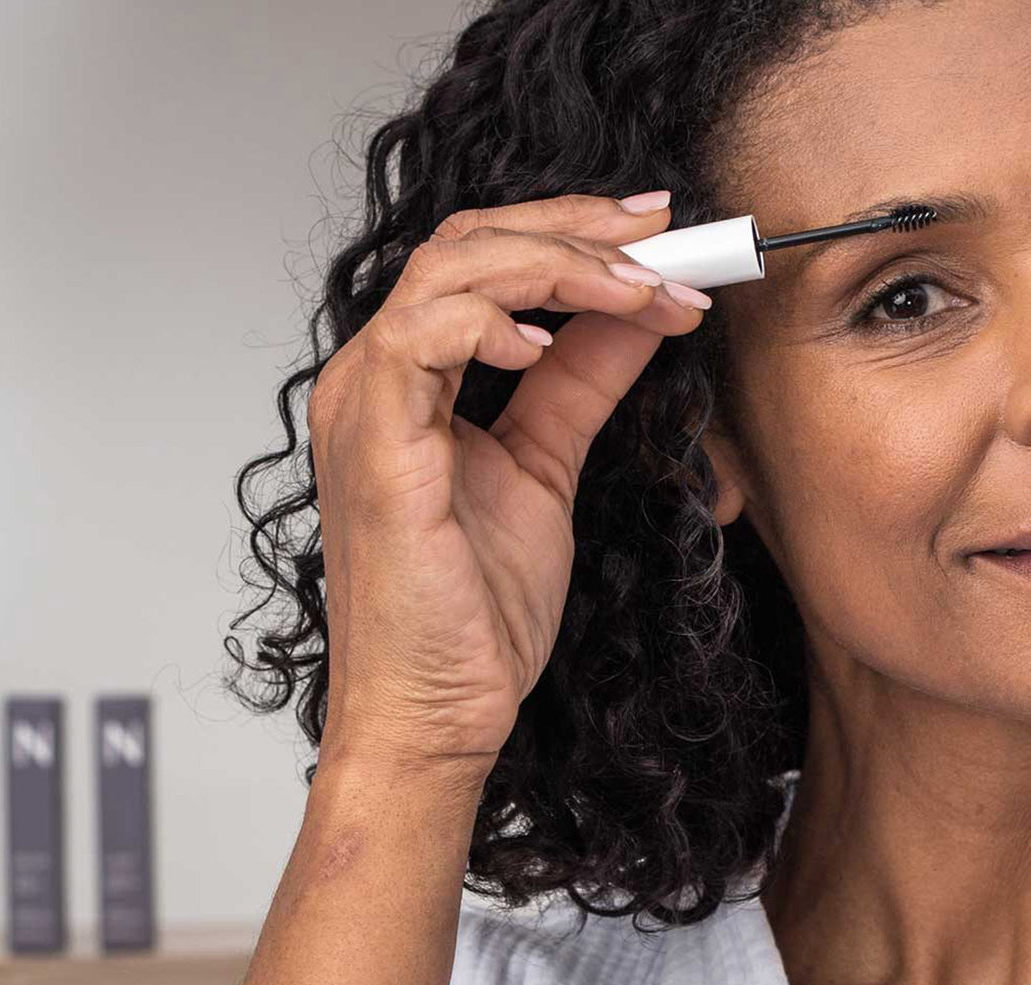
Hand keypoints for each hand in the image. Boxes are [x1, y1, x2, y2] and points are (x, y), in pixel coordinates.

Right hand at [306, 191, 707, 772]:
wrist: (437, 712)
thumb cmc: (472, 609)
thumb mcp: (546, 466)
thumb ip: (581, 384)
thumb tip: (636, 315)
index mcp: (410, 380)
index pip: (482, 259)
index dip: (571, 232)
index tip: (658, 234)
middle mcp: (377, 377)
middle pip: (467, 241)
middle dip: (576, 227)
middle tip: (663, 234)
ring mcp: (366, 405)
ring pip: (450, 269)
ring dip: (560, 265)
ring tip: (642, 292)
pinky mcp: (377, 445)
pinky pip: (423, 338)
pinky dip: (493, 321)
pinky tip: (549, 344)